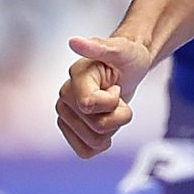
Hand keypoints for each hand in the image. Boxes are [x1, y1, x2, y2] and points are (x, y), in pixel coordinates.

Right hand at [55, 33, 157, 160]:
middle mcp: (65, 98)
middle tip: (118, 97)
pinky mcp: (71, 129)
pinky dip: (102, 143)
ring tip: (113, 108)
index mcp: (75, 79)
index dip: (112, 101)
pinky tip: (107, 126)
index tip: (115, 86)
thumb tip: (74, 41)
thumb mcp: (122, 49)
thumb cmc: (127, 56)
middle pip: (96, 128)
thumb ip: (100, 47)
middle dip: (118, 115)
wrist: (128, 67)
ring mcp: (67, 115)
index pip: (89, 106)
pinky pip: (86, 151)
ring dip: (113, 128)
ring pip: (94, 142)